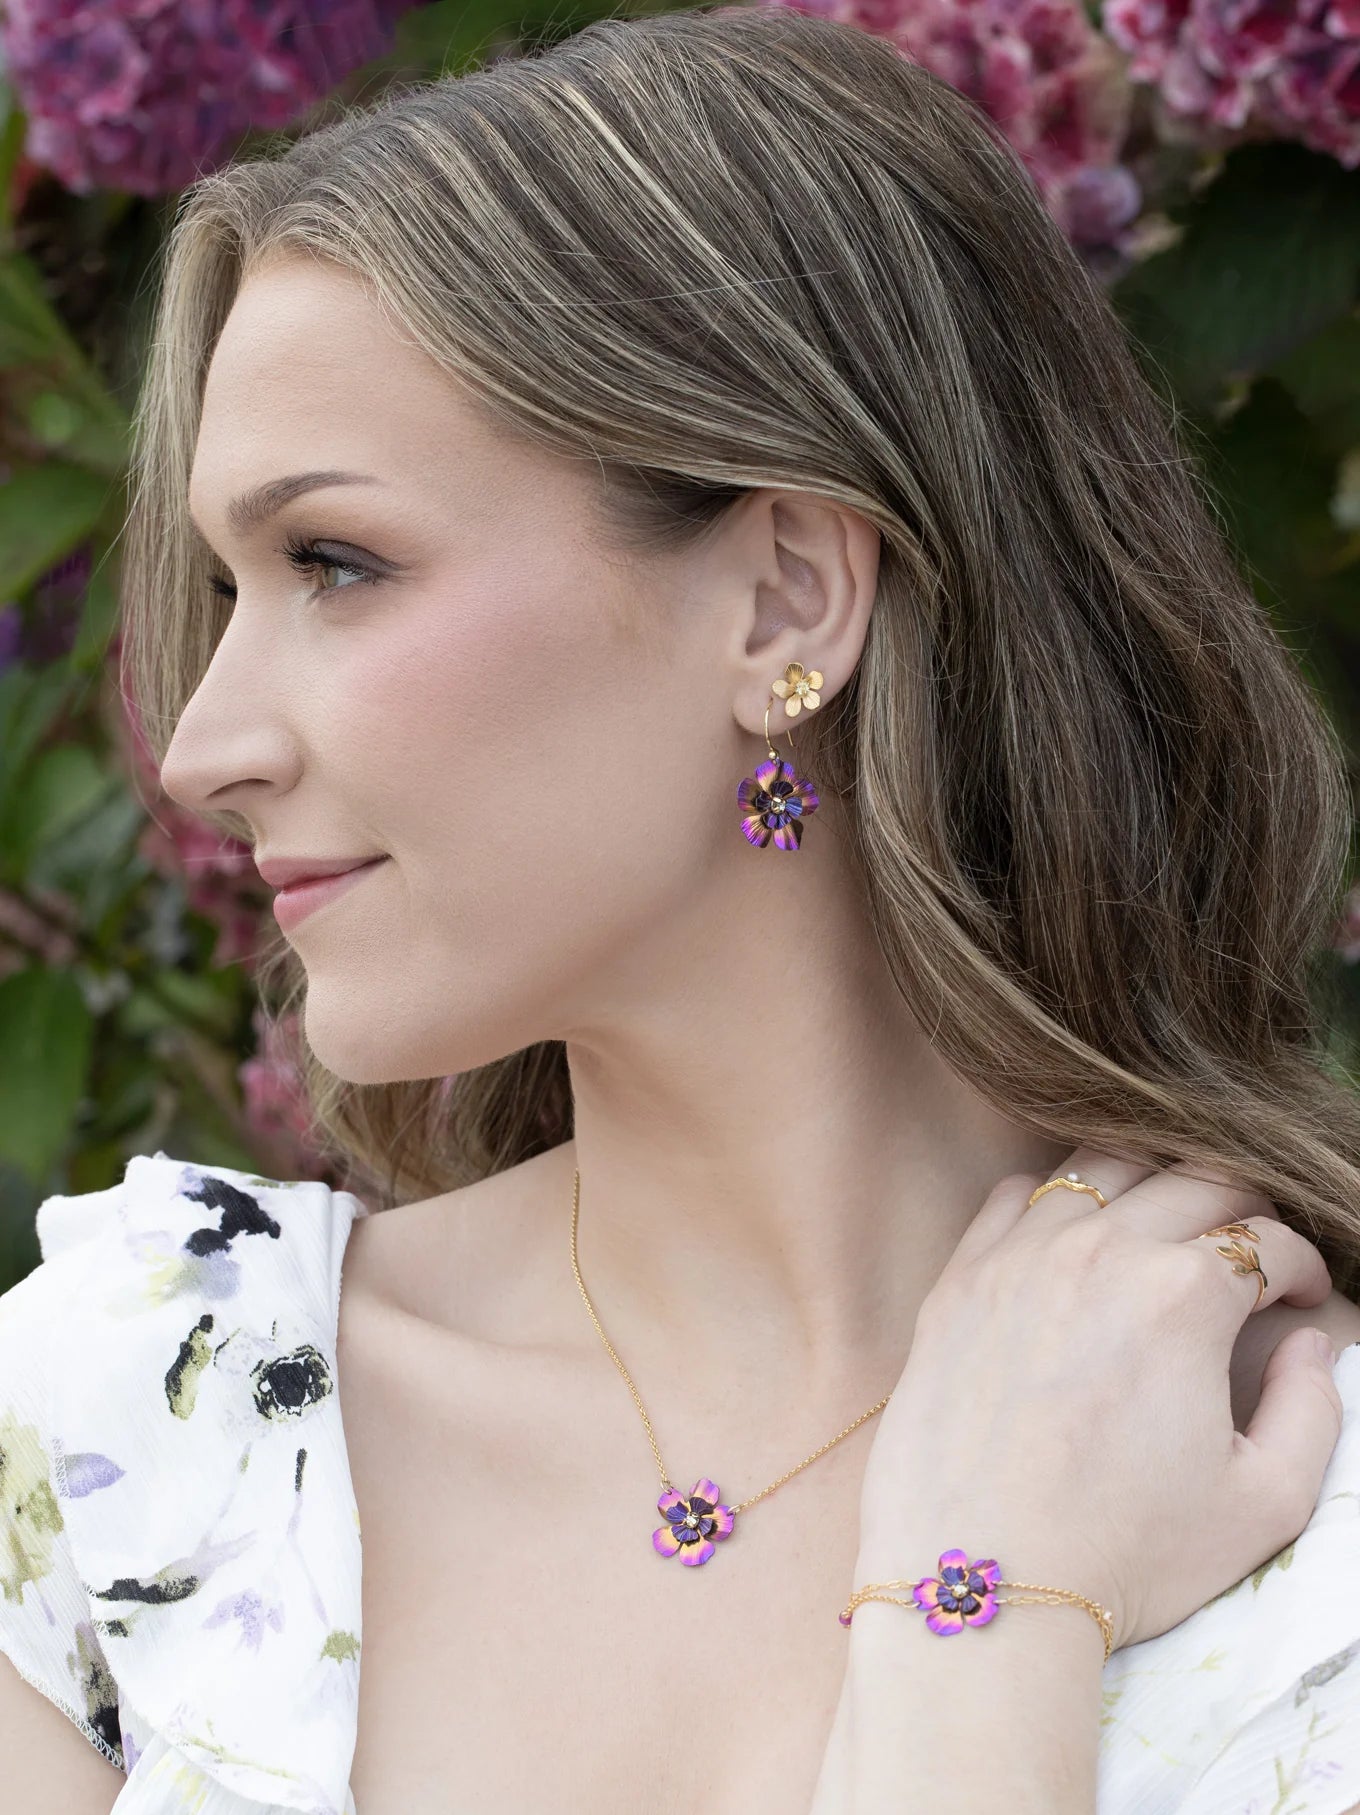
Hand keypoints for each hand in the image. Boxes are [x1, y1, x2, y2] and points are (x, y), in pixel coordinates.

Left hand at [856, 1149, 1344, 1653]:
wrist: (985, 1579)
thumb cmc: (1124, 1551)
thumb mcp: (1263, 1504)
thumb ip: (1313, 1411)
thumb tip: (1309, 1344)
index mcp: (1183, 1295)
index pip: (1267, 1241)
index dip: (1302, 1266)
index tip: (1302, 1297)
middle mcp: (1100, 1250)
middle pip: (1194, 1182)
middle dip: (1243, 1209)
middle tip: (1250, 1255)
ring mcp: (1021, 1254)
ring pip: (1103, 1166)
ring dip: (1153, 1185)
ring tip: (1169, 1227)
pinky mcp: (961, 1276)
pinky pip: (1016, 1195)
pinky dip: (1057, 1198)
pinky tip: (1075, 1236)